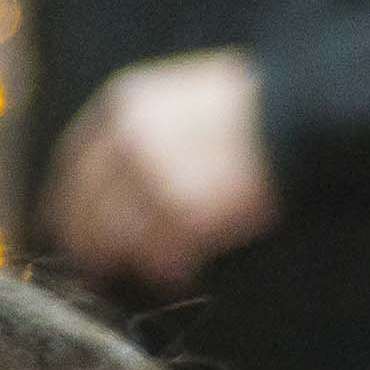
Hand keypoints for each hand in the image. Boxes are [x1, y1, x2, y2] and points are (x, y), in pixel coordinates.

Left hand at [40, 51, 278, 288]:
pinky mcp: (181, 213)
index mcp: (122, 105)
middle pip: (83, 212)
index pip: (72, 168)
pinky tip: (184, 271)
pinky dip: (168, 270)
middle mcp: (125, 139)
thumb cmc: (249, 108)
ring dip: (132, 262)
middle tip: (102, 270)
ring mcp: (151, 177)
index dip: (70, 208)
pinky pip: (158, 256)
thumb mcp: (179, 98)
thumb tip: (109, 183)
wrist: (299, 114)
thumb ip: (139, 131)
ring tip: (158, 269)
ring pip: (117, 241)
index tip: (75, 233)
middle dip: (90, 247)